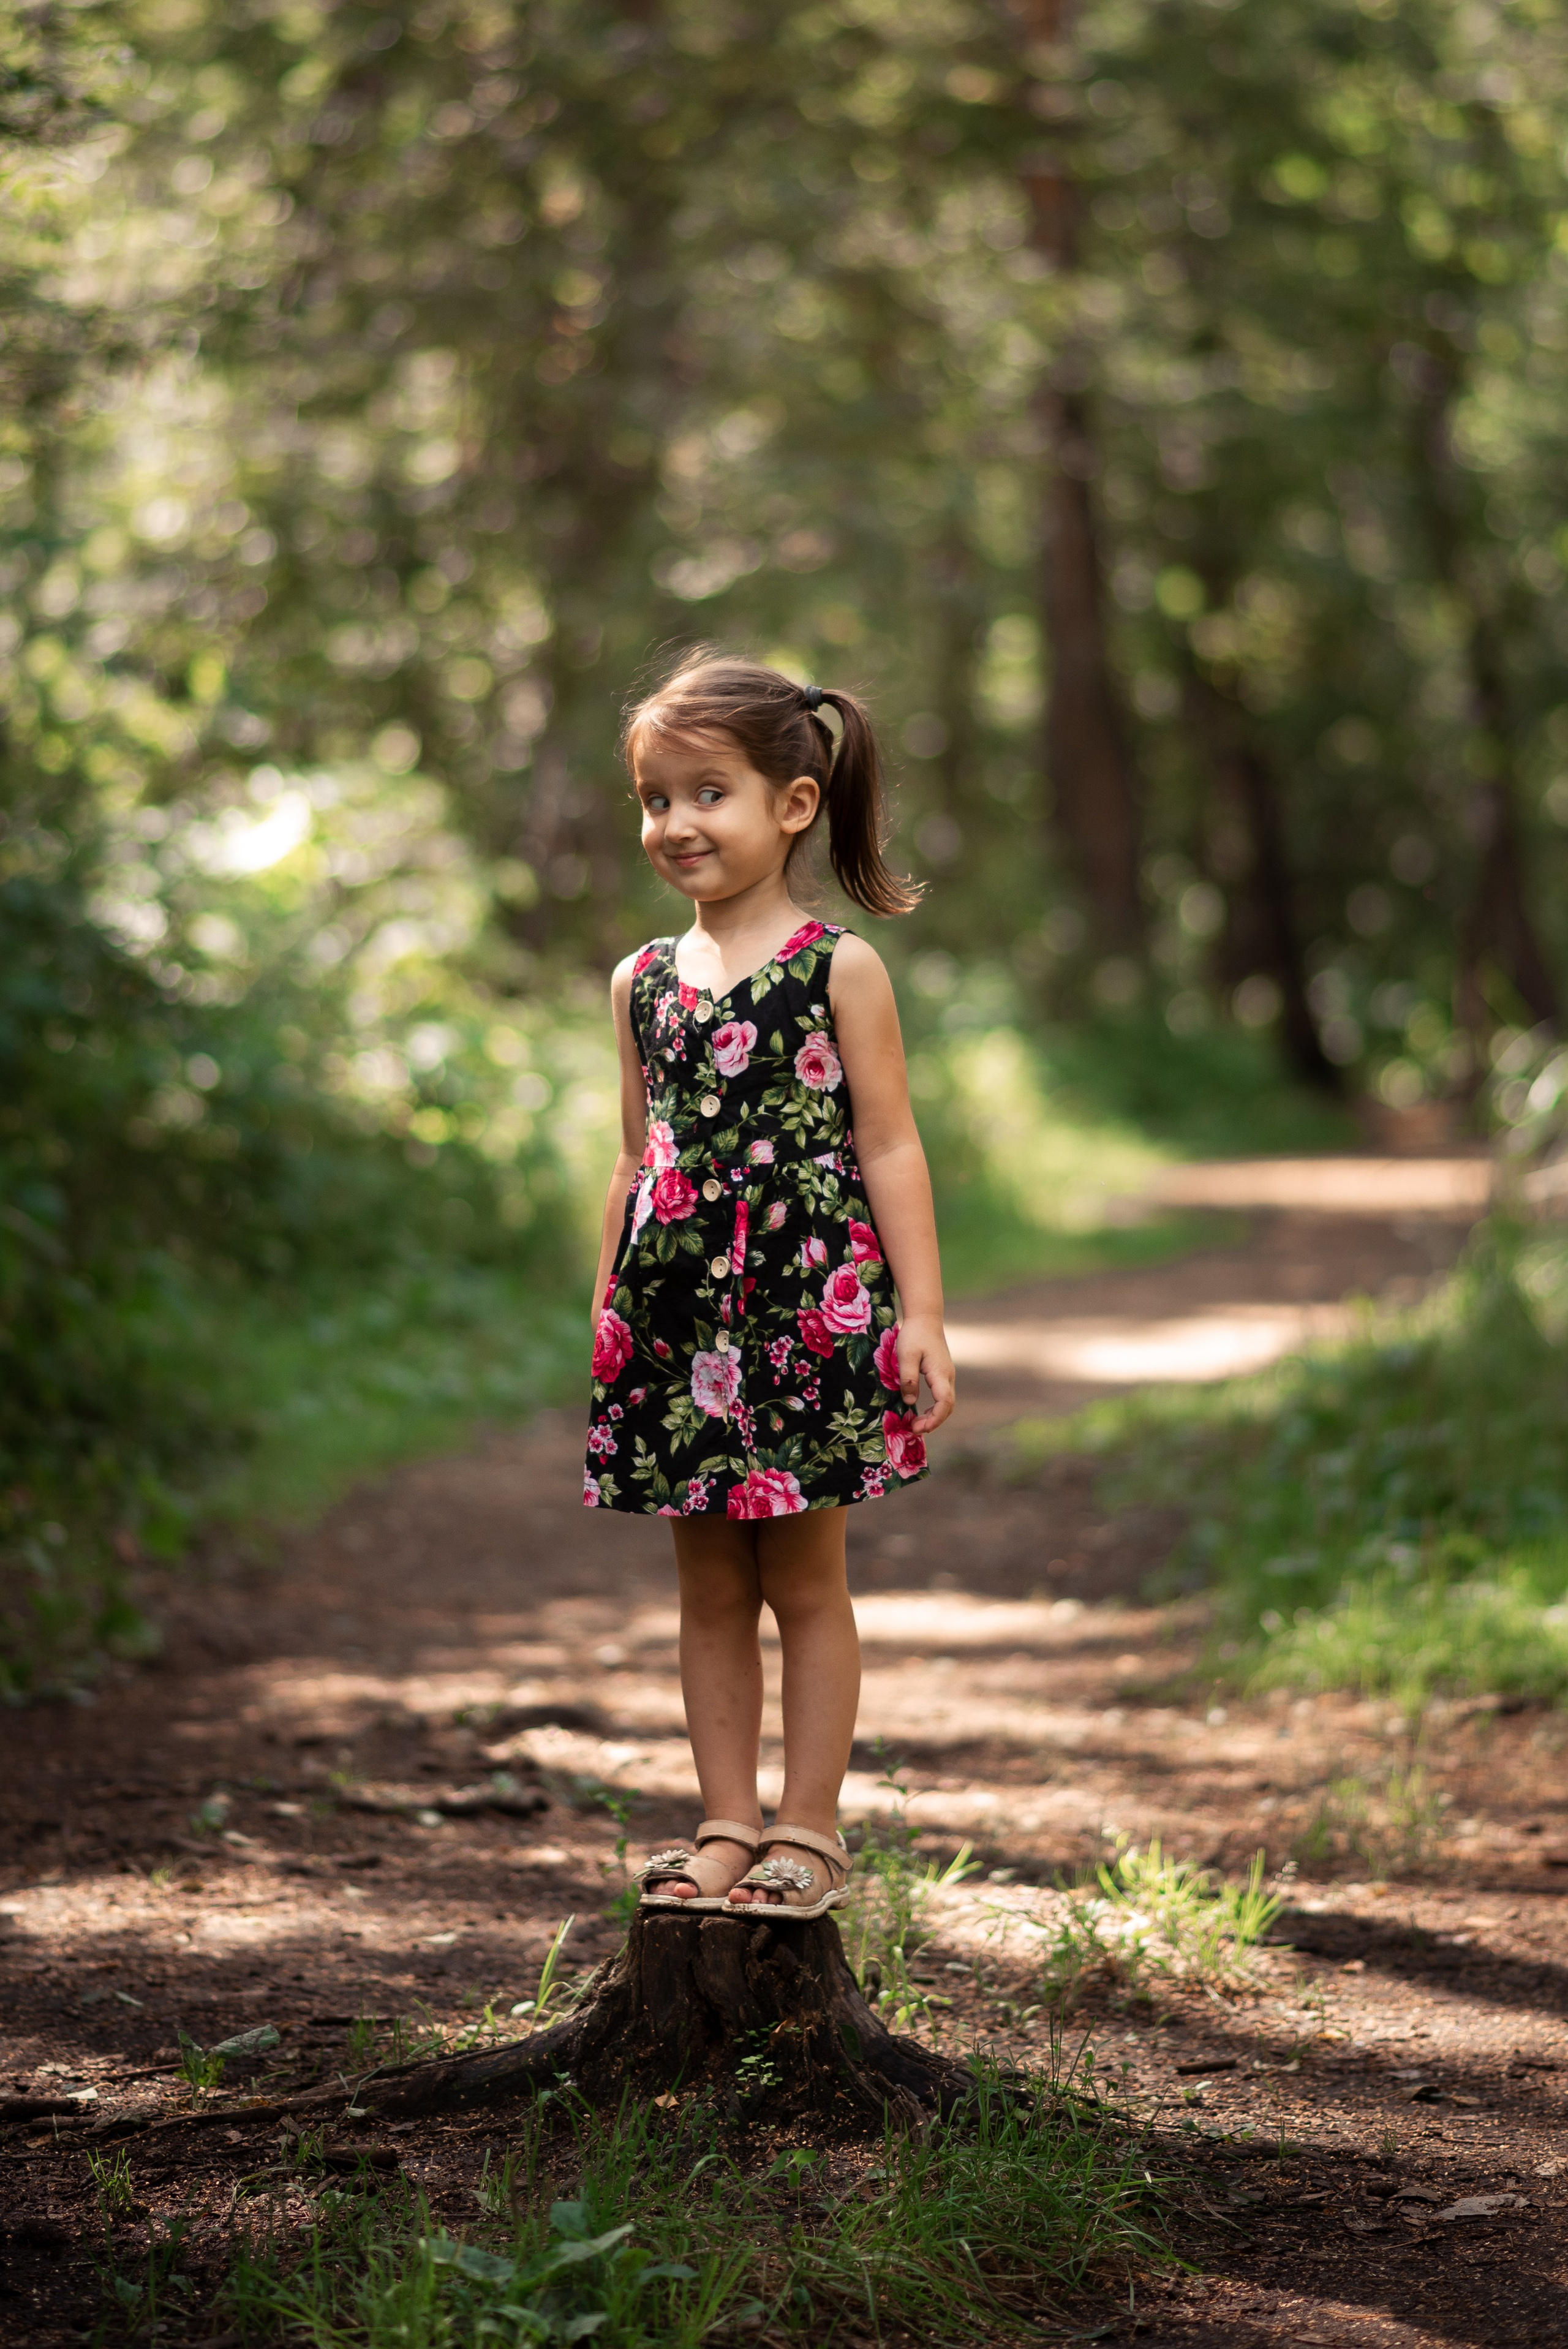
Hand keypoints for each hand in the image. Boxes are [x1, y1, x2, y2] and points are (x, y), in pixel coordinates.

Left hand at [896, 1314, 954, 1436]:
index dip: (934, 1419)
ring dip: (934, 1417)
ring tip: (916, 1425)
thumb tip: (910, 1402)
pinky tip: (921, 1413)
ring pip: (946, 1403)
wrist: (926, 1318)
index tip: (919, 1428)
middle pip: (948, 1407)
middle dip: (933, 1422)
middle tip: (913, 1430)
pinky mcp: (942, 1374)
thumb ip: (908, 1379)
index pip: (944, 1403)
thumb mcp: (906, 1355)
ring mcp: (947, 1376)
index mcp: (940, 1373)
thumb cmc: (914, 1334)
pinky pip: (942, 1397)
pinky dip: (934, 1409)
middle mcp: (948, 1377)